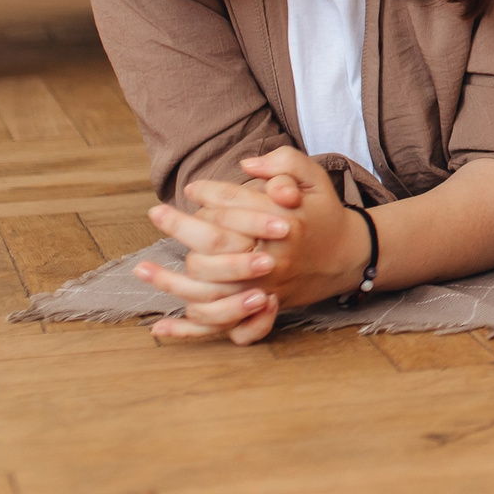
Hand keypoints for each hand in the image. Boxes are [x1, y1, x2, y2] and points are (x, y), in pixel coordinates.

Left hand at [137, 149, 365, 343]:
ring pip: (211, 288)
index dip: (211, 194)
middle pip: (217, 243)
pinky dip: (190, 331)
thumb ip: (286, 162)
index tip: (191, 188)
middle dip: (181, 227)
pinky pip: (222, 325)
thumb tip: (247, 164)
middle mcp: (272, 258)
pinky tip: (160, 328)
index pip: (237, 205)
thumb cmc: (325, 214)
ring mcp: (265, 288)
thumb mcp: (315, 178)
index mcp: (285, 224)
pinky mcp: (260, 309)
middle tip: (156, 213)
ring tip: (142, 268)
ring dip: (171, 280)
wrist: (350, 257)